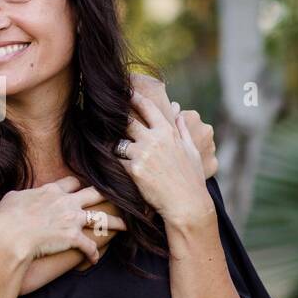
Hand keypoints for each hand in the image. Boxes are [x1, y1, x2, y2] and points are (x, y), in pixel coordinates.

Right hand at [0, 176, 126, 265]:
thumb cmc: (6, 218)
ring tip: (127, 227)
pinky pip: (90, 246)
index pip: (72, 182)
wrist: (10, 236)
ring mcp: (72, 220)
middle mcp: (66, 202)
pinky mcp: (73, 238)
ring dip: (116, 223)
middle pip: (94, 194)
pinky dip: (93, 254)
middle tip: (118, 199)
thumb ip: (22, 195)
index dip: (78, 186)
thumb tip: (20, 197)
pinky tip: (94, 260)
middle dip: (107, 196)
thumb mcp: (11, 198)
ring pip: (103, 218)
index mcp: (52, 191)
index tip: (81, 190)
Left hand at [117, 91, 213, 229]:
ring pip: (119, 143)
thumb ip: (183, 130)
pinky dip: (116, 164)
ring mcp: (142, 154)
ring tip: (112, 150)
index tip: (124, 93)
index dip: (134, 98)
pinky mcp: (133, 170)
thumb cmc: (191, 179)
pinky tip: (114, 167)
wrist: (186, 204)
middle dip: (117, 121)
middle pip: (126, 122)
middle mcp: (153, 139)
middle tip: (106, 118)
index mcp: (167, 132)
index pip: (147, 107)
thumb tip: (178, 112)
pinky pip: (118, 161)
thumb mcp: (191, 151)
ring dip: (116, 147)